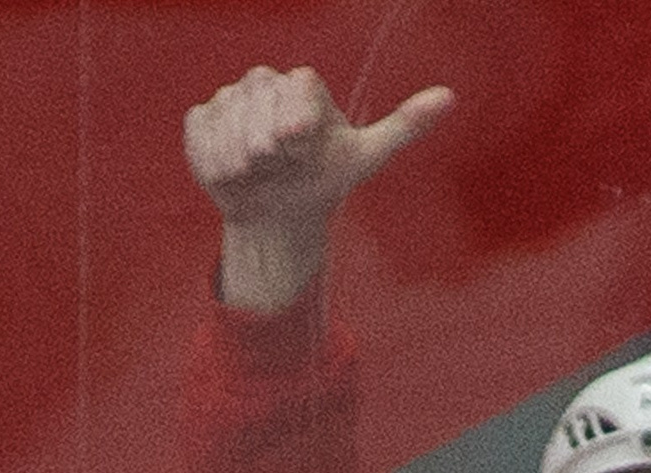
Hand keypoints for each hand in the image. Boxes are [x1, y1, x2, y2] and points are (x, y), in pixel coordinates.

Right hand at [184, 63, 452, 310]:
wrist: (280, 213)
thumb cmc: (324, 180)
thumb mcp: (367, 157)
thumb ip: (405, 124)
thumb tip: (450, 96)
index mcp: (303, 83)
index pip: (294, 100)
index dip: (298, 135)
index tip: (305, 154)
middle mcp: (263, 81)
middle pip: (260, 115)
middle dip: (272, 156)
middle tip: (281, 169)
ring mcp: (228, 98)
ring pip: (230, 132)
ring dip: (245, 167)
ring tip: (260, 174)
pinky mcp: (200, 120)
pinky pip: (203, 142)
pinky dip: (217, 168)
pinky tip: (235, 175)